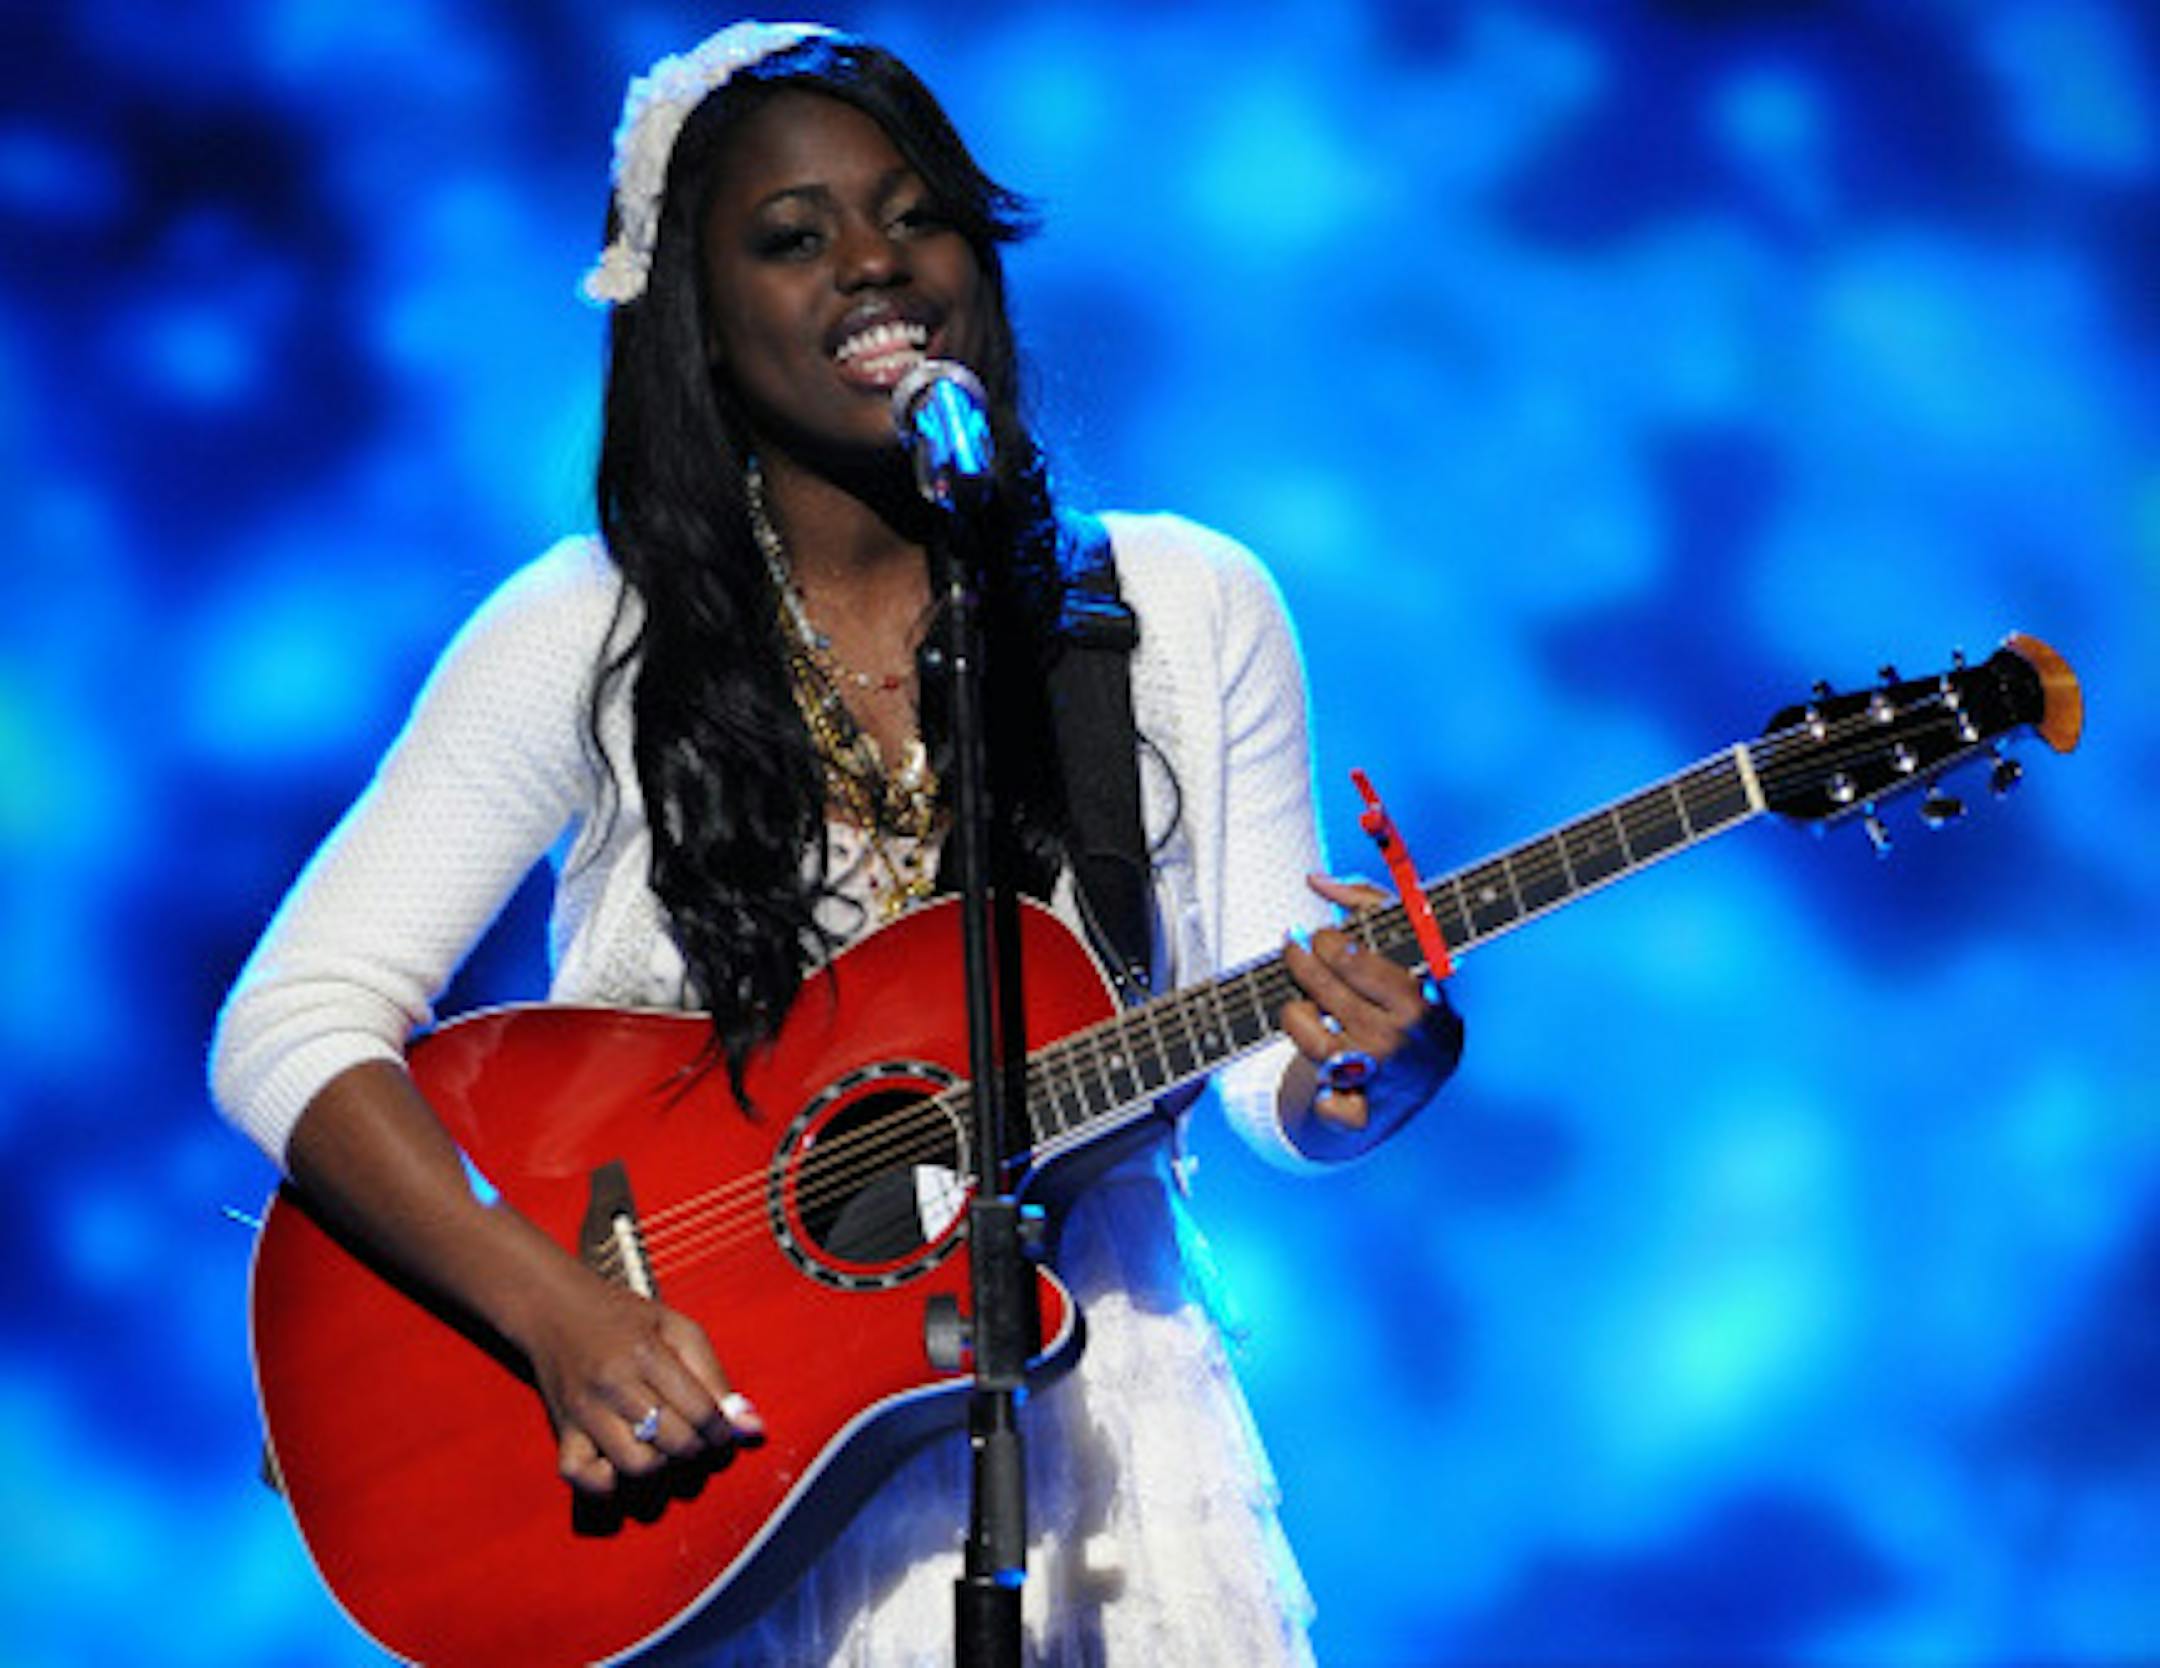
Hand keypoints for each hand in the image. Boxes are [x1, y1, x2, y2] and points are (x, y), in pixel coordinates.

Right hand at [508, 1263, 764, 1494]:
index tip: (723, 1432)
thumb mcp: (677, 1328)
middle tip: (699, 1440)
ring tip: (665, 1448)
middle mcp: (613, 1384)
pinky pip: (583, 1477)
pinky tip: (623, 1464)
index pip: (700, 1411)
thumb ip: (714, 1375)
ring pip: (637, 1466)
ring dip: (662, 1467)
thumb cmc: (623, 1319)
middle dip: (698, 1450)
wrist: (555, 1310)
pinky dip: (607, 1483)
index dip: (722, 1431)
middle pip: (674, 1442)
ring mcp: (584, 1412)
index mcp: (646, 1353)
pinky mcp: (563, 1432)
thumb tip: (751, 1426)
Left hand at [1279, 872, 1462, 1157]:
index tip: (1321, 937)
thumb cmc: (1414, 997)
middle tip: (1295, 950)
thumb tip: (1315, 881)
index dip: (1323, 940)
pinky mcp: (1359, 1114)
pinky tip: (1329, 1075)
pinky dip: (1322, 1096)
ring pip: (1305, 1037)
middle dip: (1299, 963)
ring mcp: (1376, 1080)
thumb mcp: (1410, 946)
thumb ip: (1368, 904)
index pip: (1347, 958)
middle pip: (1320, 990)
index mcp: (1415, 1000)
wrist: (1425, 1077)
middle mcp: (1395, 1041)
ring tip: (1307, 1004)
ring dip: (1298, 1015)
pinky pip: (1324, 1104)